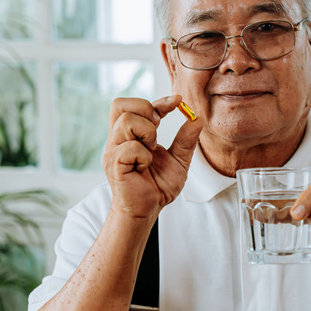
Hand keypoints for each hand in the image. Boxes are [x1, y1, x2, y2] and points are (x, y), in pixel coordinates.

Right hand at [102, 95, 201, 220]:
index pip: (136, 105)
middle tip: (158, 128)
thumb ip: (186, 140)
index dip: (159, 101)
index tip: (178, 102)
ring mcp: (113, 150)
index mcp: (130, 135)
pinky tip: (144, 167)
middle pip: (121, 104)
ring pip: (127, 121)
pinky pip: (130, 147)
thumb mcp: (179, 160)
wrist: (147, 210)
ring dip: (148, 133)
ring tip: (151, 151)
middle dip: (146, 110)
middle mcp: (118, 139)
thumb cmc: (158, 186)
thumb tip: (197, 118)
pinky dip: (144, 156)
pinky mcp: (114, 164)